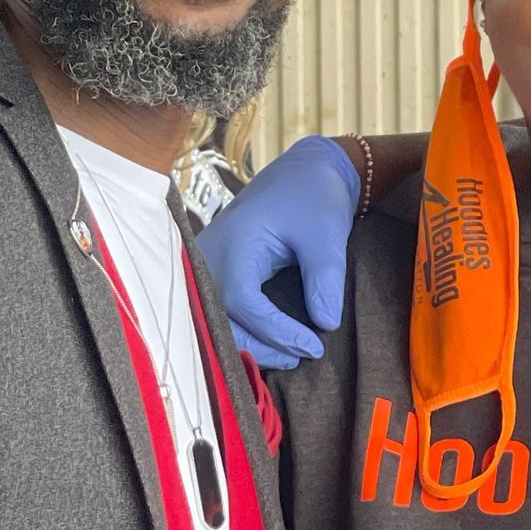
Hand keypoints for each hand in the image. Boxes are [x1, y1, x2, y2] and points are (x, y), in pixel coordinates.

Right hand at [196, 135, 359, 367]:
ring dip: (250, 345)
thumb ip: (324, 279)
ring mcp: (205, 268)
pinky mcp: (213, 275)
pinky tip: (272, 344)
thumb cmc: (313, 198)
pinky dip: (243, 332)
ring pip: (215, 322)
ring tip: (292, 355)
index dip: (276, 332)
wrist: (302, 173)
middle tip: (301, 357)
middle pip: (220, 320)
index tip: (313, 346)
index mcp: (233, 244)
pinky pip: (218, 313)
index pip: (243, 302)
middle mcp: (208, 259)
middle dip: (259, 347)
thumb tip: (325, 325)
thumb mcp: (325, 234)